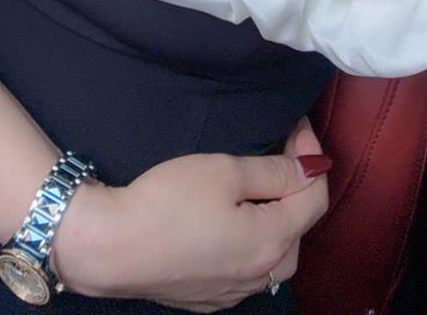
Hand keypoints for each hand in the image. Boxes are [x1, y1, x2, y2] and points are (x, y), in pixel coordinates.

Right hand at [53, 118, 330, 311]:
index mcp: (272, 241)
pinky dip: (250, 242)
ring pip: (275, 253)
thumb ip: (274, 171)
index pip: (316, 197)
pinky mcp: (208, 298)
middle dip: (297, 189)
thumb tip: (310, 169)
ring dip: (275, 219)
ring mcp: (233, 292)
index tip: (296, 128)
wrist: (111, 247)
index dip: (313, 158)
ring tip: (256, 188)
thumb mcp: (225, 171)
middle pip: (299, 228)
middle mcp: (261, 274)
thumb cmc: (168, 201)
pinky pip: (246, 269)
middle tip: (279, 153)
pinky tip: (229, 224)